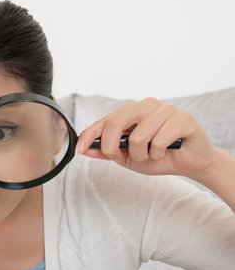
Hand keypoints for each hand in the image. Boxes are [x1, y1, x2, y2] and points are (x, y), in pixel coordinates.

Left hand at [75, 97, 218, 181]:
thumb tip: (86, 149)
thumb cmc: (158, 156)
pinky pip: (159, 140)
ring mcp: (165, 109)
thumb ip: (107, 152)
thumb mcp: (127, 157)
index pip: (105, 120)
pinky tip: (166, 151)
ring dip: (142, 155)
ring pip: (138, 136)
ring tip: (152, 155)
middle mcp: (146, 106)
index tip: (80, 150)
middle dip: (112, 146)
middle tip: (124, 158)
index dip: (89, 135)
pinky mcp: (182, 118)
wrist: (190, 162)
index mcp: (132, 112)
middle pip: (116, 122)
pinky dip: (159, 153)